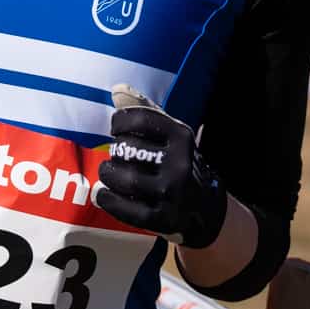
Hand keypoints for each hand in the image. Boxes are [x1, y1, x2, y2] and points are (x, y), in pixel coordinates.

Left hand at [96, 85, 228, 248]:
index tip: (116, 129)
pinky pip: (126, 209)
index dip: (119, 122)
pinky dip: (108, 200)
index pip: (140, 120)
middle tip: (116, 155)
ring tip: (108, 173)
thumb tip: (117, 90)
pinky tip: (104, 194)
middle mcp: (180, 163)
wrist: (206, 208)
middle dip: (115, 151)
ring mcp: (172, 193)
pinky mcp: (163, 218)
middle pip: (128, 149)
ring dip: (108, 174)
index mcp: (181, 136)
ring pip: (126, 178)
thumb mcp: (171, 135)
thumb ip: (145, 111)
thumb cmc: (178, 163)